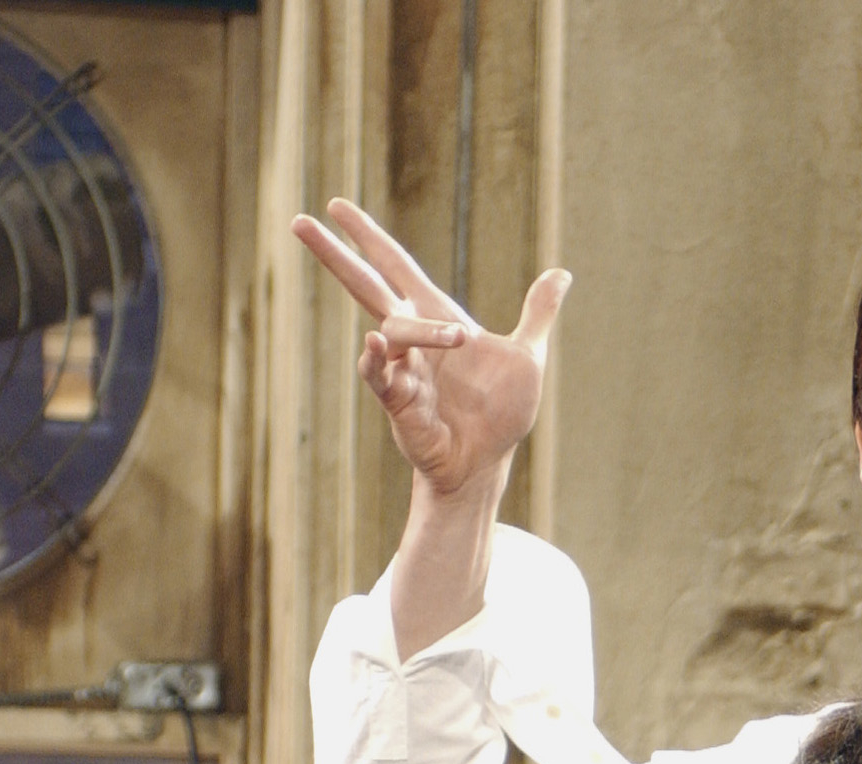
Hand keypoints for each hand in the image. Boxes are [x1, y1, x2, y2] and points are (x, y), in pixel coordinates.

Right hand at [290, 197, 567, 501]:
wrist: (489, 461)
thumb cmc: (500, 412)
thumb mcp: (527, 356)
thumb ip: (538, 314)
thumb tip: (563, 273)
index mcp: (437, 318)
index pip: (395, 266)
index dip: (368, 236)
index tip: (337, 204)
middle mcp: (412, 339)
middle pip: (364, 285)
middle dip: (335, 254)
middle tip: (299, 220)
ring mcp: (401, 368)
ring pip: (391, 330)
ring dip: (422, 330)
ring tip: (462, 340)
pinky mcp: (398, 403)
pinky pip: (380, 376)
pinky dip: (376, 361)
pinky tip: (374, 345)